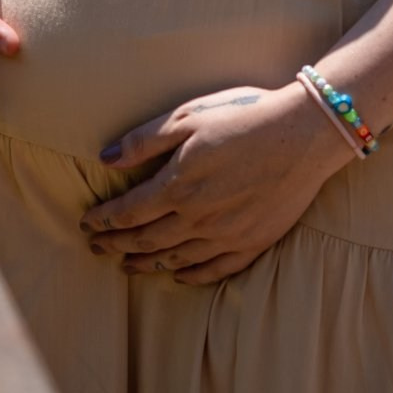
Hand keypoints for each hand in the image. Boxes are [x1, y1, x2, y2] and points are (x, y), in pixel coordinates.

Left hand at [80, 84, 349, 285]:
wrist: (304, 135)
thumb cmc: (245, 117)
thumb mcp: (189, 116)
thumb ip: (145, 140)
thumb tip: (105, 158)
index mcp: (178, 186)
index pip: (128, 212)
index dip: (104, 220)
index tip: (87, 223)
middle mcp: (198, 218)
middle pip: (146, 240)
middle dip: (116, 245)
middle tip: (96, 247)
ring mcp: (226, 235)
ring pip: (175, 259)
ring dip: (146, 264)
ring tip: (126, 265)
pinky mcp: (253, 243)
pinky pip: (214, 270)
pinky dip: (190, 275)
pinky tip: (178, 275)